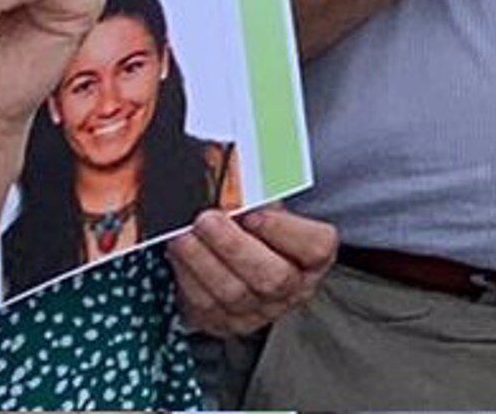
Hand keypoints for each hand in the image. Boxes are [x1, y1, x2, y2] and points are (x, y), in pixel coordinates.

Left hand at [168, 206, 336, 337]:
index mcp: (313, 257)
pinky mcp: (225, 323)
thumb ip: (260, 190)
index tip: (254, 212)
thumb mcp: (267, 204)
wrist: (241, 260)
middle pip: (272, 277)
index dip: (284, 230)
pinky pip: (205, 305)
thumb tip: (235, 173)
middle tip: (208, 220)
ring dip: (202, 261)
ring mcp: (259, 312)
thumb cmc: (259, 227)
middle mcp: (292, 289)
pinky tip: (180, 254)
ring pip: (233, 293)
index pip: (315, 247)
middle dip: (234, 246)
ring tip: (184, 235)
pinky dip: (188, 277)